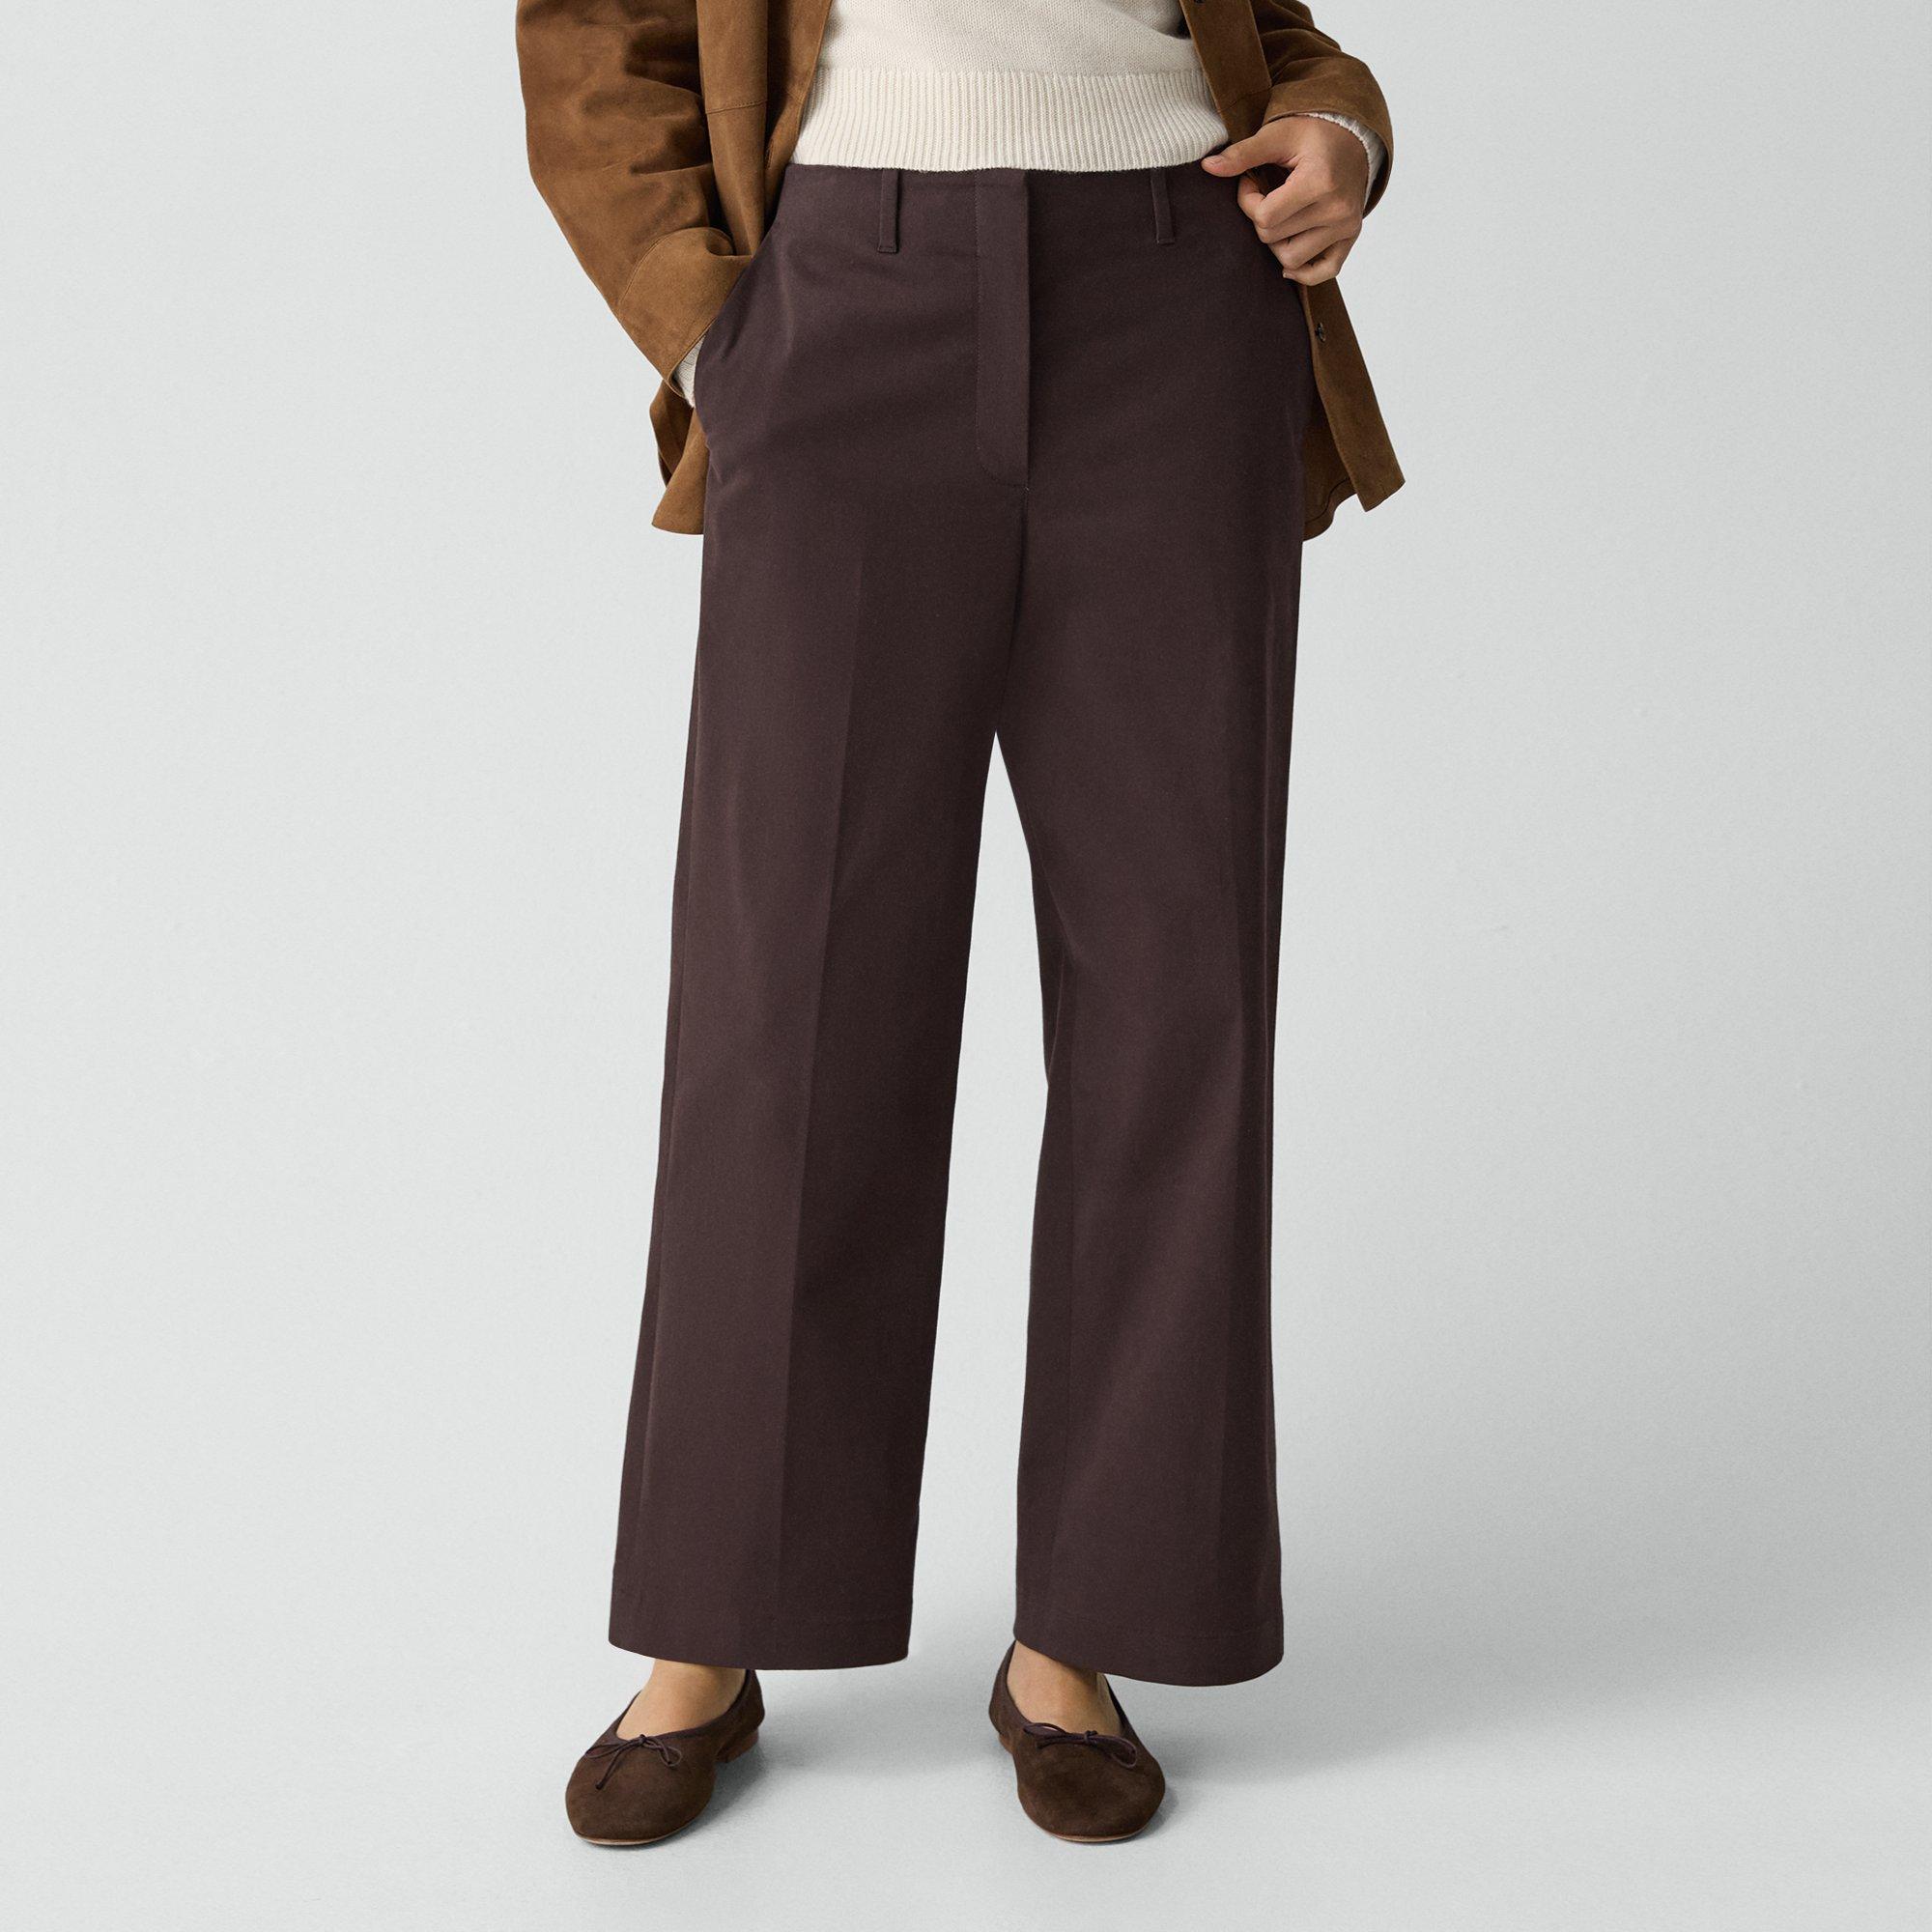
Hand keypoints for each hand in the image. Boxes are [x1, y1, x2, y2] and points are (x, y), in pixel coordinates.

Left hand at [1201, 115, 1370, 285]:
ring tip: (1280, 216)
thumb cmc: (1312, 134)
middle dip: (1260, 219)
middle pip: (1274, 239)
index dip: (1248, 202)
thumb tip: (1207, 167)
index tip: (1250, 182)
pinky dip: (1304, 271)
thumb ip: (1243, 153)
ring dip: (1277, 242)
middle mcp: (1337, 209)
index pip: (1265, 217)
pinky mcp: (1350, 237)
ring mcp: (1346, 226)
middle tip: (1264, 195)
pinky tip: (1290, 256)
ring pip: (1292, 259)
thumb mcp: (1277, 134)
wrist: (1352, 136)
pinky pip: (1324, 271)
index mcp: (1319, 181)